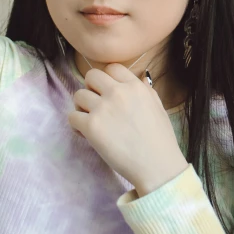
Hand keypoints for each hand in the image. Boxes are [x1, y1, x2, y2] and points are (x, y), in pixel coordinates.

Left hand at [67, 63, 188, 195]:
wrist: (157, 165)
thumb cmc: (160, 139)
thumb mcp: (157, 106)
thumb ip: (144, 90)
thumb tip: (138, 79)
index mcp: (135, 86)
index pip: (112, 67)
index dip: (107, 79)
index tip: (107, 91)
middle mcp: (117, 93)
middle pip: (91, 76)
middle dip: (91, 88)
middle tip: (96, 104)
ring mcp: (103, 108)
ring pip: (78, 95)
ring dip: (81, 107)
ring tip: (90, 120)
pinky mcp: (91, 127)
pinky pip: (72, 117)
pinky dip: (76, 125)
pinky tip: (85, 134)